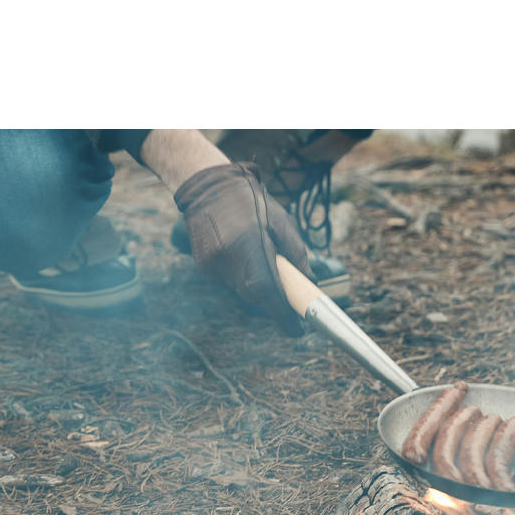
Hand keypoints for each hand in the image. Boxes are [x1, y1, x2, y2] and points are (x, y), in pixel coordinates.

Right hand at [174, 162, 310, 334]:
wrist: (206, 185)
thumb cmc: (251, 200)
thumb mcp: (281, 221)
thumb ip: (297, 253)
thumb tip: (310, 282)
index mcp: (249, 244)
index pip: (266, 290)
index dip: (282, 315)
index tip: (297, 330)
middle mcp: (228, 258)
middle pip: (256, 296)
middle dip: (273, 302)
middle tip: (288, 300)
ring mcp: (212, 265)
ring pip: (243, 291)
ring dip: (257, 286)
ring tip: (260, 259)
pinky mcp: (204, 267)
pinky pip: (230, 282)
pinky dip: (242, 276)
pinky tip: (242, 254)